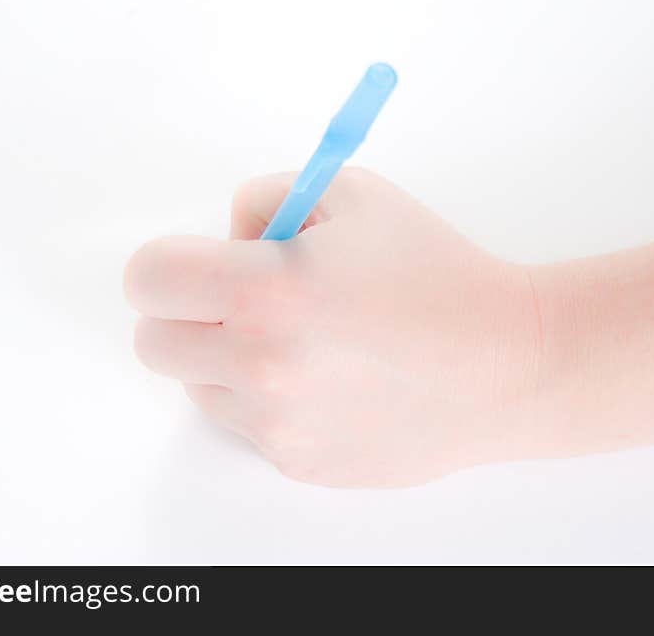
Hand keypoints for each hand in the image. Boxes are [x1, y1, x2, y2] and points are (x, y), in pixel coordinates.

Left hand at [124, 168, 541, 486]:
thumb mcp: (351, 193)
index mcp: (265, 292)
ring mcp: (276, 424)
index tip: (199, 264)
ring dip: (226, 358)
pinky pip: (247, 423)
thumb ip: (267, 199)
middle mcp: (258, 366)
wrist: (506, 364)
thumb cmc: (436, 272)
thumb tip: (226, 238)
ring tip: (301, 340)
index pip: (147, 278)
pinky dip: (267, 399)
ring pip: (199, 386)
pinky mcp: (297, 461)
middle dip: (187, 313)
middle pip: (155, 342)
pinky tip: (331, 380)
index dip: (169, 263)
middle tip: (244, 299)